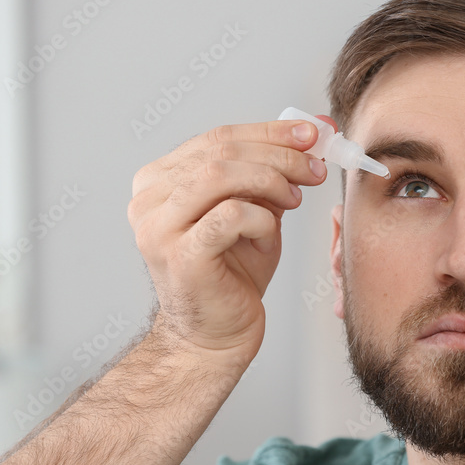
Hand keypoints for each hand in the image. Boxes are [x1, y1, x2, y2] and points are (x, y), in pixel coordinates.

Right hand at [127, 118, 331, 372]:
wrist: (217, 335)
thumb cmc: (234, 273)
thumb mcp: (256, 210)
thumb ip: (273, 172)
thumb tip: (313, 130)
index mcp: (159, 180)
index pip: (218, 137)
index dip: (270, 131)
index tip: (313, 134)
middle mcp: (149, 200)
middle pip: (220, 151)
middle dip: (279, 154)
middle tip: (316, 168)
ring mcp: (158, 227)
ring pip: (219, 174)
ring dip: (271, 180)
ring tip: (296, 199)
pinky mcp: (179, 255)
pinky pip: (229, 215)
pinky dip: (261, 217)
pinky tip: (270, 232)